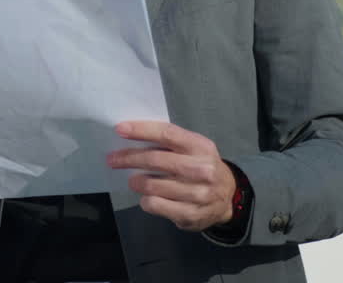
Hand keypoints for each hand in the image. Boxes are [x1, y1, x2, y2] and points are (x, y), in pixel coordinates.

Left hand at [106, 121, 236, 231]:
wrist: (229, 197)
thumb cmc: (203, 166)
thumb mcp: (195, 149)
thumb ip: (171, 143)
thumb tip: (133, 137)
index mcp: (200, 146)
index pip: (167, 133)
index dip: (142, 130)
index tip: (120, 129)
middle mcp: (201, 169)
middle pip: (155, 159)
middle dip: (129, 158)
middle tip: (113, 160)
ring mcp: (197, 193)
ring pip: (153, 185)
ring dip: (136, 182)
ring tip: (133, 181)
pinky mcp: (191, 214)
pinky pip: (156, 205)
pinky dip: (146, 201)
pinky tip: (147, 198)